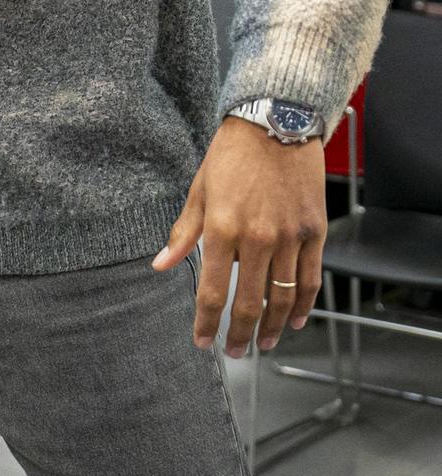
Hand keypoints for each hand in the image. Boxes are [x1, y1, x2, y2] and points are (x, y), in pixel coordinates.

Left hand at [152, 116, 325, 355]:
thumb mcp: (199, 190)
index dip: (206, 322)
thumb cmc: (231, 155)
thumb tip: (159, 264)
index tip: (202, 341)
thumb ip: (183, 233)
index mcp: (222, 228)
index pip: (212, 291)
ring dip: (272, 327)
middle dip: (240, 334)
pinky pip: (310, 280)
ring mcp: (290, 236)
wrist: (274, 123)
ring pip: (283, 298)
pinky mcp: (314, 231)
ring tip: (264, 343)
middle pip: (250, 303)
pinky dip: (303, 306)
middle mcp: (258, 238)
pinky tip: (293, 320)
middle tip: (236, 352)